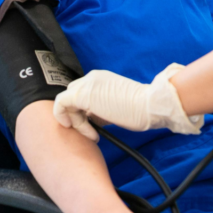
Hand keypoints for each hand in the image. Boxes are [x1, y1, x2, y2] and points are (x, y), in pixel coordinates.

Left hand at [53, 65, 203, 140]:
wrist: (150, 106)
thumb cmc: (140, 110)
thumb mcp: (115, 108)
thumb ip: (100, 110)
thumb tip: (90, 120)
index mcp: (100, 79)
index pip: (81, 93)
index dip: (83, 112)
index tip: (95, 126)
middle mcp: (91, 77)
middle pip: (72, 96)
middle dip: (77, 116)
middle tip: (91, 132)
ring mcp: (86, 84)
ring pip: (67, 102)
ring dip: (77, 122)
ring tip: (93, 135)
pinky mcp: (83, 95)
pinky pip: (62, 105)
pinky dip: (67, 119)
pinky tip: (85, 132)